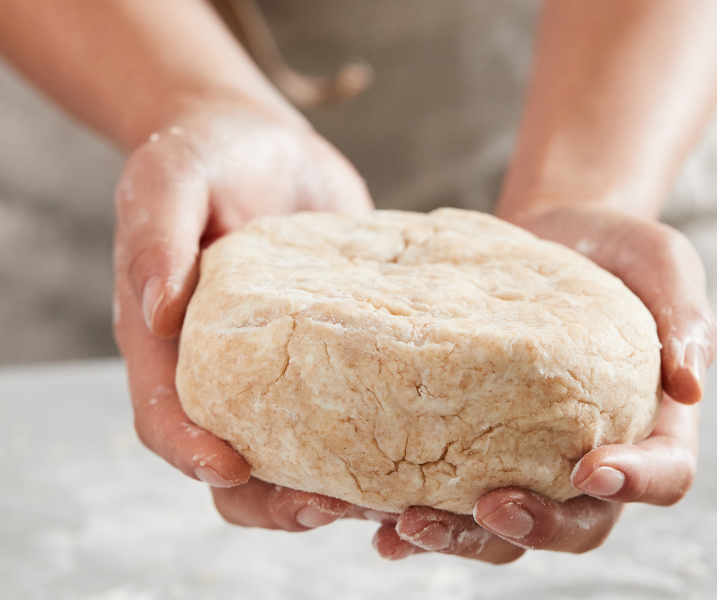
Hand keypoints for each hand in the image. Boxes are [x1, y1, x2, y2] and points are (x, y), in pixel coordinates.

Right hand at [113, 99, 372, 530]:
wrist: (264, 144)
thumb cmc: (206, 156)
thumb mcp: (171, 177)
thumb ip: (156, 238)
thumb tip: (157, 311)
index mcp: (168, 341)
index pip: (165, 416)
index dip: (190, 452)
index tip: (230, 468)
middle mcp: (224, 369)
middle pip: (233, 461)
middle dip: (272, 497)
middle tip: (329, 503)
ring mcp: (281, 367)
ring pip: (297, 452)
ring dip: (332, 483)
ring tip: (386, 494)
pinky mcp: (335, 351)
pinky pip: (351, 406)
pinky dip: (377, 437)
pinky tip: (423, 440)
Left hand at [372, 203, 716, 562]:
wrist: (552, 237)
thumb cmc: (616, 253)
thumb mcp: (662, 265)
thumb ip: (685, 314)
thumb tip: (691, 383)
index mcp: (651, 425)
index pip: (664, 475)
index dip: (634, 483)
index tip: (593, 468)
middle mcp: (589, 456)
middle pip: (576, 522)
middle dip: (535, 527)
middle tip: (490, 511)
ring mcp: (530, 457)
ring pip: (506, 524)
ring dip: (462, 537)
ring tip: (410, 527)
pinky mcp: (477, 443)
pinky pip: (452, 490)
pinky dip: (418, 511)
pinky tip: (374, 517)